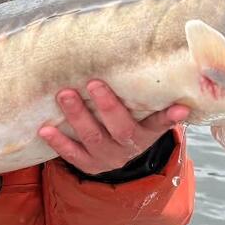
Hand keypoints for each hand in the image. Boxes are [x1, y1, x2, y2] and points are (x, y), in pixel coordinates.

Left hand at [39, 79, 188, 174]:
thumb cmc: (128, 119)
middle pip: (121, 129)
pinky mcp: (89, 165)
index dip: (169, 117)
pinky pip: (73, 155)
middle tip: (93, 83)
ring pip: (93, 138)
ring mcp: (109, 157)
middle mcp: (130, 146)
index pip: (160, 123)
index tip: (180, 108)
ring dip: (78, 117)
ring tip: (64, 95)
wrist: (116, 153)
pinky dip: (59, 142)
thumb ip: (146, 94)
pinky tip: (45, 130)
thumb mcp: (141, 111)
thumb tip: (155, 58)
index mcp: (148, 132)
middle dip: (107, 106)